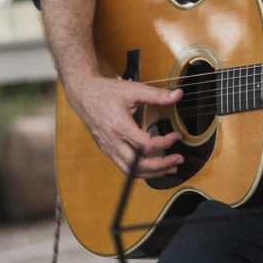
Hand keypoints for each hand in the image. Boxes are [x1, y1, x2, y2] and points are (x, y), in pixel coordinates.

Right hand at [67, 73, 184, 176]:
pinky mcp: (108, 150)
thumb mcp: (134, 89)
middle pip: (138, 165)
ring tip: (169, 168)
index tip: (176, 135)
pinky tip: (152, 165)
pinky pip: (124, 167)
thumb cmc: (107, 92)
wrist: (84, 94)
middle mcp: (113, 142)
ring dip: (152, 173)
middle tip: (178, 160)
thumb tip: (178, 95)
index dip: (164, 143)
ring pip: (130, 171)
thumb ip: (156, 94)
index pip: (145, 145)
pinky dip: (140, 170)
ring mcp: (109, 148)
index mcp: (120, 126)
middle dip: (161, 166)